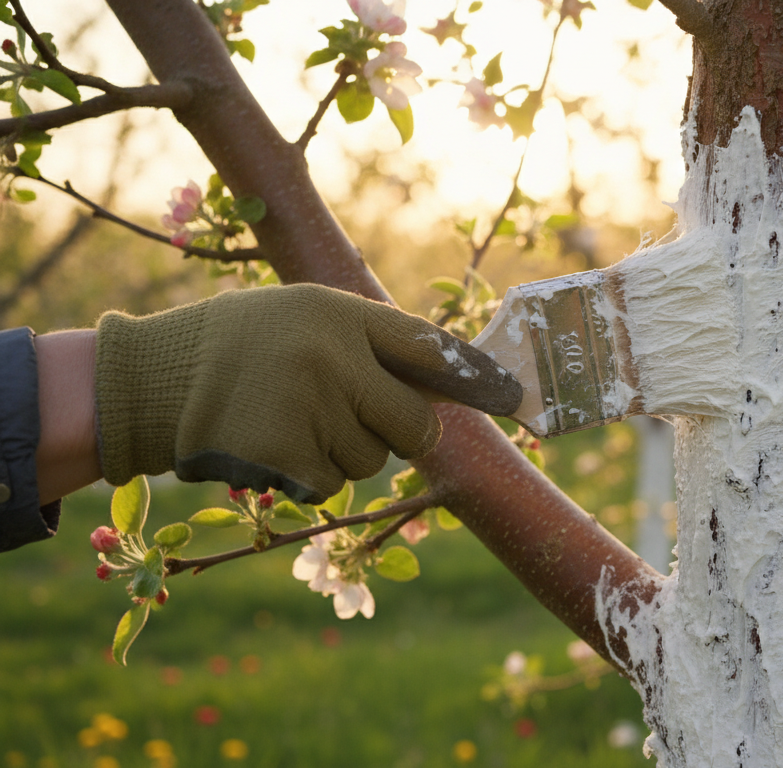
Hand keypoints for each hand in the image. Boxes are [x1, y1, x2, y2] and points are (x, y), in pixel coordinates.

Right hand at [93, 284, 521, 501]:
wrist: (153, 378)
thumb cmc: (243, 345)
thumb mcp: (305, 316)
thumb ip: (371, 342)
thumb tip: (450, 382)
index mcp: (341, 313)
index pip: (428, 348)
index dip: (475, 377)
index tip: (512, 395)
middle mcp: (332, 357)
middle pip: (414, 424)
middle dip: (398, 432)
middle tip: (355, 417)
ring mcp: (309, 408)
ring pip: (372, 460)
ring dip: (344, 453)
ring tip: (292, 419)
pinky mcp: (284, 455)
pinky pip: (331, 485)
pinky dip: (308, 477)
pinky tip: (273, 445)